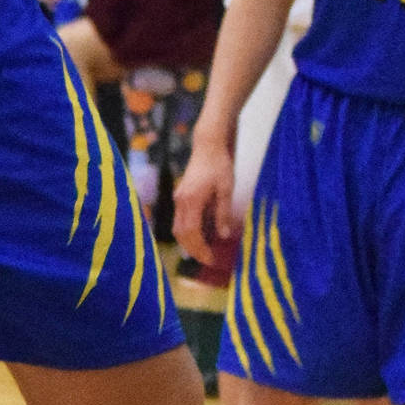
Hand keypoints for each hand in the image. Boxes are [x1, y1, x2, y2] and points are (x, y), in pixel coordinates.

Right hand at [173, 129, 235, 266]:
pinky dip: (187, 232)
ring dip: (188, 242)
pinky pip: (180, 219)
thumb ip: (223, 213)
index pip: (192, 232)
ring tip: (202, 251)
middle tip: (207, 259)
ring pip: (177, 227)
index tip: (210, 259)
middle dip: (193, 249)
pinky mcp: (180, 195)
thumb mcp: (226, 189)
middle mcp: (181, 201)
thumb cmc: (219, 165)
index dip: (200, 248)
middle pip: (181, 233)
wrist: (207, 145)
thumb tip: (223, 235)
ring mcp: (179, 198)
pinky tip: (199, 236)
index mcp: (192, 200)